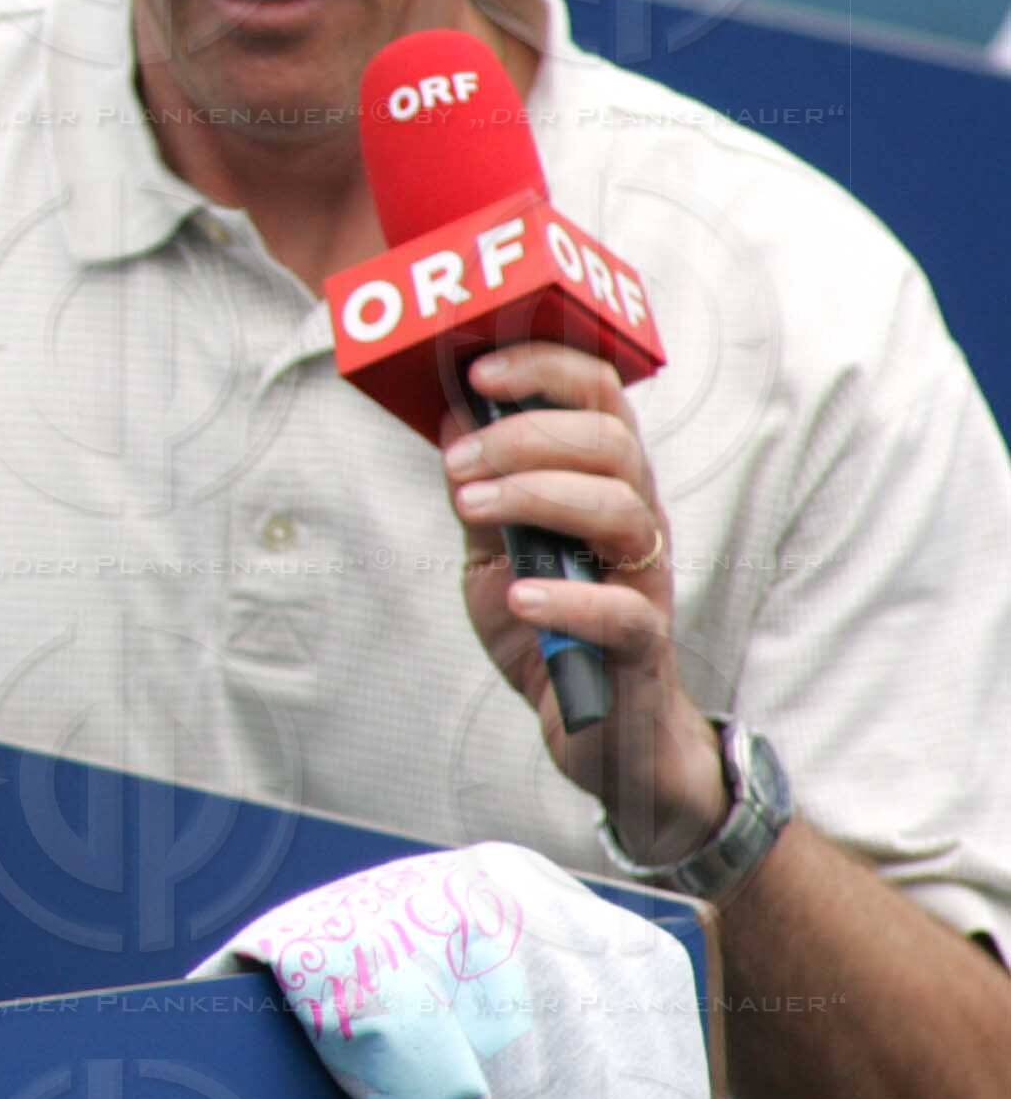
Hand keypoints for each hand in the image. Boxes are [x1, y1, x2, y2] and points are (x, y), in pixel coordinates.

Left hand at [444, 342, 726, 861]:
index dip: (546, 370)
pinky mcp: (643, 646)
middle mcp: (637, 520)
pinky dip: (567, 598)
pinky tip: (521, 595)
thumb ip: (479, 492)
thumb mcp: (494, 550)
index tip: (480, 373)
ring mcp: (645, 581)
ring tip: (473, 507)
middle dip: (526, 437)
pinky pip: (623, 611)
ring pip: (622, 510)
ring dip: (536, 496)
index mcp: (604, 483)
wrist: (597, 728)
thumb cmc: (549, 624)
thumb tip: (454, 419)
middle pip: (612, 444)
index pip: (600, 398)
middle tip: (460, 463)